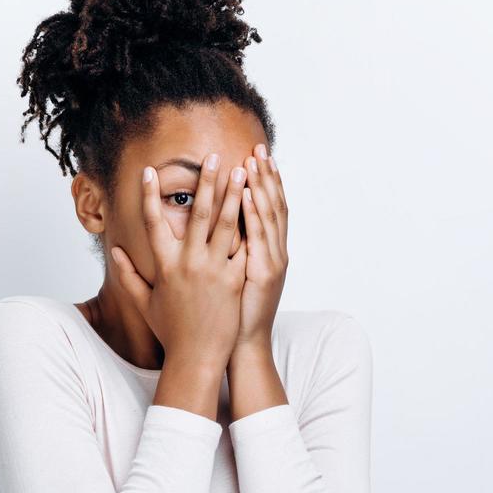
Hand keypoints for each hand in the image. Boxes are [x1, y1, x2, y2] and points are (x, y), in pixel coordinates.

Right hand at [112, 152, 248, 369]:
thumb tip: (115, 251)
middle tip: (212, 157)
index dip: (149, 196)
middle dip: (205, 182)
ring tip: (241, 170)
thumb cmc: (171, 331)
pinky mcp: (234, 279)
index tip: (148, 171)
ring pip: (225, 223)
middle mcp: (188, 263)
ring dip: (233, 194)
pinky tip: (258, 205)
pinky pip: (244, 246)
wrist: (197, 358)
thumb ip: (129, 275)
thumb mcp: (146, 302)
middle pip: (196, 213)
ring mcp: (213, 270)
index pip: (153, 223)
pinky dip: (251, 224)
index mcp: (165, 265)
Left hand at [236, 143, 287, 353]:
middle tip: (260, 147)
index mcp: (267, 251)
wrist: (243, 344)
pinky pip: (259, 238)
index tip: (257, 157)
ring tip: (255, 161)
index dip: (266, 182)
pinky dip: (256, 214)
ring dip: (262, 186)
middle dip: (267, 175)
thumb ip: (231, 251)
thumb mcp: (234, 277)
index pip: (269, 208)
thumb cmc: (232, 315)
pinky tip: (249, 194)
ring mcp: (271, 262)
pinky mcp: (263, 273)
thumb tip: (218, 231)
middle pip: (274, 205)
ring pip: (270, 216)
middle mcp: (274, 252)